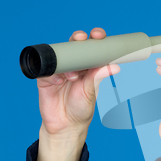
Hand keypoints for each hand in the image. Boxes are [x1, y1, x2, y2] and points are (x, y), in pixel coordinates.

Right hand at [36, 28, 119, 160]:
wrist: (65, 126)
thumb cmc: (81, 108)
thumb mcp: (91, 92)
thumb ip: (98, 78)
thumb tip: (115, 66)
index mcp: (88, 66)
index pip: (92, 48)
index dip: (95, 38)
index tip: (98, 35)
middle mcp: (74, 65)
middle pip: (74, 45)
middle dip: (78, 38)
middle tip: (81, 38)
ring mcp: (59, 70)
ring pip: (60, 56)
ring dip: (66, 61)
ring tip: (73, 77)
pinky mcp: (45, 78)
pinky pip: (46, 70)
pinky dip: (53, 74)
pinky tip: (58, 82)